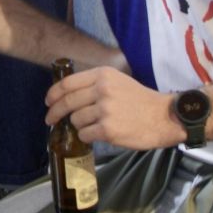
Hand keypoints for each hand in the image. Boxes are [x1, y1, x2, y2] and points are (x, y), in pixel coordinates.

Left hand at [47, 66, 184, 149]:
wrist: (164, 117)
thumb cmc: (141, 100)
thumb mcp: (118, 81)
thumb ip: (95, 84)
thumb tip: (68, 96)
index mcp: (103, 75)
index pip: (68, 83)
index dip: (53, 94)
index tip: (48, 101)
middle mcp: (102, 90)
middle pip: (67, 102)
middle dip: (55, 113)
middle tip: (51, 120)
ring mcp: (104, 110)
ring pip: (76, 120)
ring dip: (79, 125)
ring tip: (92, 126)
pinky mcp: (108, 129)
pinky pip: (85, 134)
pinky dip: (88, 136)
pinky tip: (98, 134)